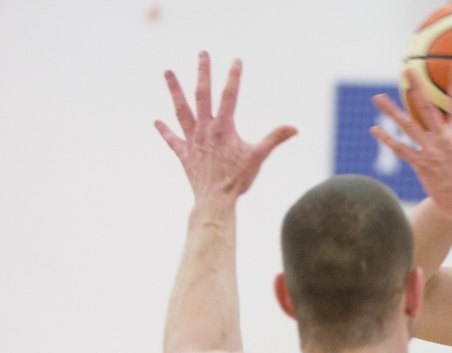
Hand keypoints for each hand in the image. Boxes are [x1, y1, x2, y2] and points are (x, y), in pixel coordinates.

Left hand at [155, 53, 295, 206]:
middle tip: (202, 53)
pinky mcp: (184, 154)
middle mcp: (205, 129)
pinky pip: (172, 140)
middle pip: (201, 94)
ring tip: (167, 72)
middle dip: (202, 72)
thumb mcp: (259, 157)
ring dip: (174, 90)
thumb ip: (275, 139)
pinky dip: (165, 131)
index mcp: (223, 127)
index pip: (229, 96)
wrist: (215, 199)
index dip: (234, 77)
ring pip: (181, 110)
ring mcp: (192, 140)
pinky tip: (156, 122)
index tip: (236, 60)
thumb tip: (294, 127)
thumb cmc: (238, 179)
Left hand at [371, 63, 451, 217]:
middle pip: (427, 106)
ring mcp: (430, 150)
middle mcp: (444, 138)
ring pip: (407, 125)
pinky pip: (400, 149)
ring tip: (377, 98)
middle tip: (407, 69)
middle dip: (416, 85)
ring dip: (391, 110)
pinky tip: (374, 130)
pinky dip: (387, 139)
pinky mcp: (421, 164)